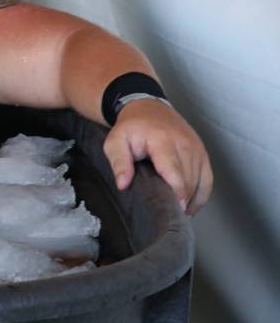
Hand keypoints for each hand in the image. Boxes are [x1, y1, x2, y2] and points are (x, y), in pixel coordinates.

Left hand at [103, 98, 212, 214]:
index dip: (177, 192)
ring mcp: (197, 148)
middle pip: (188, 180)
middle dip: (180, 199)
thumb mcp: (115, 142)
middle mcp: (184, 144)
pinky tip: (189, 206)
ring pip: (199, 182)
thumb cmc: (131, 128)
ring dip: (189, 199)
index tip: (175, 209)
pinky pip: (208, 180)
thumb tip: (123, 183)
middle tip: (166, 213)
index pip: (174, 171)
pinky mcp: (202, 153)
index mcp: (162, 141)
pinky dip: (201, 195)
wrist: (148, 108)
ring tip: (174, 211)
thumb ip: (119, 162)